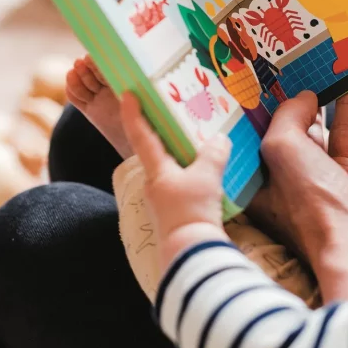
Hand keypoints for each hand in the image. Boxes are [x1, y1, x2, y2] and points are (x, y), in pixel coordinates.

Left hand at [120, 93, 230, 271]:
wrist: (192, 253)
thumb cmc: (192, 211)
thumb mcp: (207, 177)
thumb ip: (214, 154)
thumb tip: (220, 138)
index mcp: (156, 170)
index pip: (140, 135)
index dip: (134, 113)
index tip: (127, 94)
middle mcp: (154, 182)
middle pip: (154, 150)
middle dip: (161, 130)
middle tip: (173, 112)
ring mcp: (163, 198)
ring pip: (170, 166)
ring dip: (179, 151)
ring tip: (197, 139)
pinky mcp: (176, 210)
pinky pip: (182, 180)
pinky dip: (191, 169)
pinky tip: (207, 169)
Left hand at [249, 89, 347, 301]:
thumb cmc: (313, 203)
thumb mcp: (284, 150)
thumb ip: (287, 116)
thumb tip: (302, 97)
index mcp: (256, 184)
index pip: (247, 141)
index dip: (252, 112)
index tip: (258, 83)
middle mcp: (283, 184)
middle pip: (282, 135)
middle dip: (287, 105)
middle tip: (292, 71)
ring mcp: (316, 183)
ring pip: (314, 135)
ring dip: (319, 107)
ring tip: (321, 75)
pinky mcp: (346, 181)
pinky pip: (343, 139)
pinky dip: (346, 115)